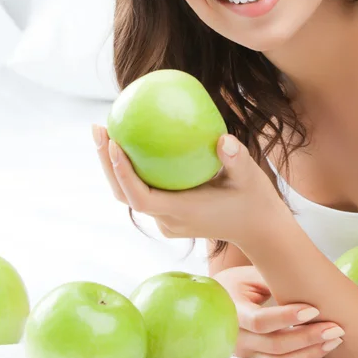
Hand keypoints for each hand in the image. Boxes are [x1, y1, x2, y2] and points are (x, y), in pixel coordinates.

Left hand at [92, 124, 288, 246]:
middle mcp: (168, 220)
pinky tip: (134, 145)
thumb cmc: (254, 201)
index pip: (140, 197)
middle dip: (106, 163)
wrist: (258, 229)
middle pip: (124, 195)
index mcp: (182, 212)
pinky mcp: (170, 215)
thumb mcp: (250, 177)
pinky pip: (143, 192)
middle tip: (99, 128)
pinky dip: (131, 171)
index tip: (114, 143)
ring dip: (114, 167)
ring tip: (107, 132)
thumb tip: (223, 138)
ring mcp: (167, 220)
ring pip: (130, 195)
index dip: (122, 173)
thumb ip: (236, 159)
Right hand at [214, 265, 344, 357]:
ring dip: (311, 351)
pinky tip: (322, 346)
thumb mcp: (250, 275)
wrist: (218, 301)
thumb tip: (305, 279)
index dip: (287, 317)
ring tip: (335, 338)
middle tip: (335, 327)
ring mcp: (246, 353)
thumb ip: (272, 279)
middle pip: (275, 345)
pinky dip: (304, 357)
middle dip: (307, 337)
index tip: (313, 309)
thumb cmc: (237, 283)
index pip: (261, 321)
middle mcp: (238, 338)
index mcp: (233, 311)